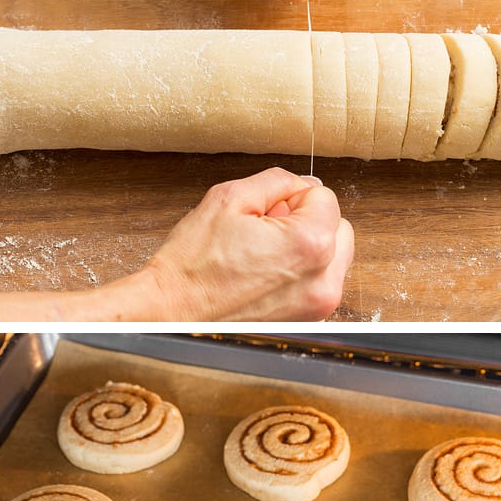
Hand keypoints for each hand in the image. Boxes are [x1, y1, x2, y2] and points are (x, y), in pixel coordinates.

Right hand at [0, 168, 352, 320]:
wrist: (162, 314)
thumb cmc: (184, 263)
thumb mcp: (224, 201)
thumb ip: (272, 184)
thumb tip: (300, 181)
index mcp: (307, 244)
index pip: (327, 196)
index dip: (292, 193)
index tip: (263, 202)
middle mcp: (324, 278)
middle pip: (338, 226)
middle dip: (303, 217)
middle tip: (254, 227)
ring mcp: (318, 304)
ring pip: (333, 253)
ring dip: (301, 243)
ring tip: (250, 251)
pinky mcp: (306, 319)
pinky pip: (318, 279)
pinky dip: (297, 270)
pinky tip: (257, 273)